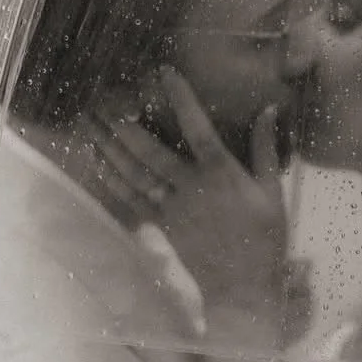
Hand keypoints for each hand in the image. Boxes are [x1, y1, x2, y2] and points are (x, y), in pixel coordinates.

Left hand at [86, 70, 288, 344]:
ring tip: (89, 122)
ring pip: (133, 172)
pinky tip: (97, 158)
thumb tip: (270, 110)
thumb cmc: (265, 240)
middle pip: (149, 150)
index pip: (197, 127)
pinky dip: (110, 177)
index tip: (164, 72)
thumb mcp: (273, 192)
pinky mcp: (161, 226)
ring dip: (108, 146)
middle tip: (103, 98)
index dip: (180, 97)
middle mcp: (191, 188)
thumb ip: (266, 149)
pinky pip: (129, 198)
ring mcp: (172, 208)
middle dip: (123, 123)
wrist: (244, 289)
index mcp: (222, 174)